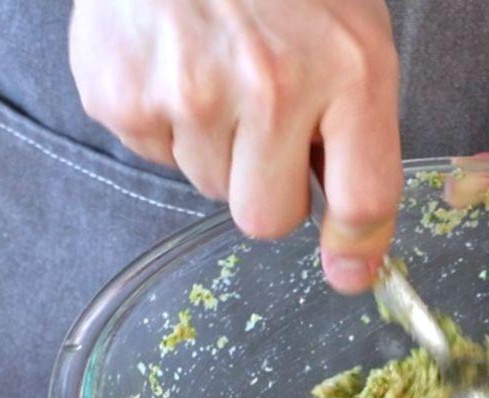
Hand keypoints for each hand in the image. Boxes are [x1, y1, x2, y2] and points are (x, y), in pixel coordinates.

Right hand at [69, 0, 401, 292]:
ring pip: (210, 190)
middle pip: (269, 219)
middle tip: (264, 127)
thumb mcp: (352, 33)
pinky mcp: (123, 96)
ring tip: (216, 73)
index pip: (364, 199)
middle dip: (269, 189)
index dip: (357, 249)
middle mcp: (272, 87)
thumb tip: (350, 235)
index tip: (349, 273)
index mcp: (350, 70)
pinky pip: (157, 157)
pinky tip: (175, 64)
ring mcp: (190, 94)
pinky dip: (169, 126)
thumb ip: (359, 128)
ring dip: (218, 152)